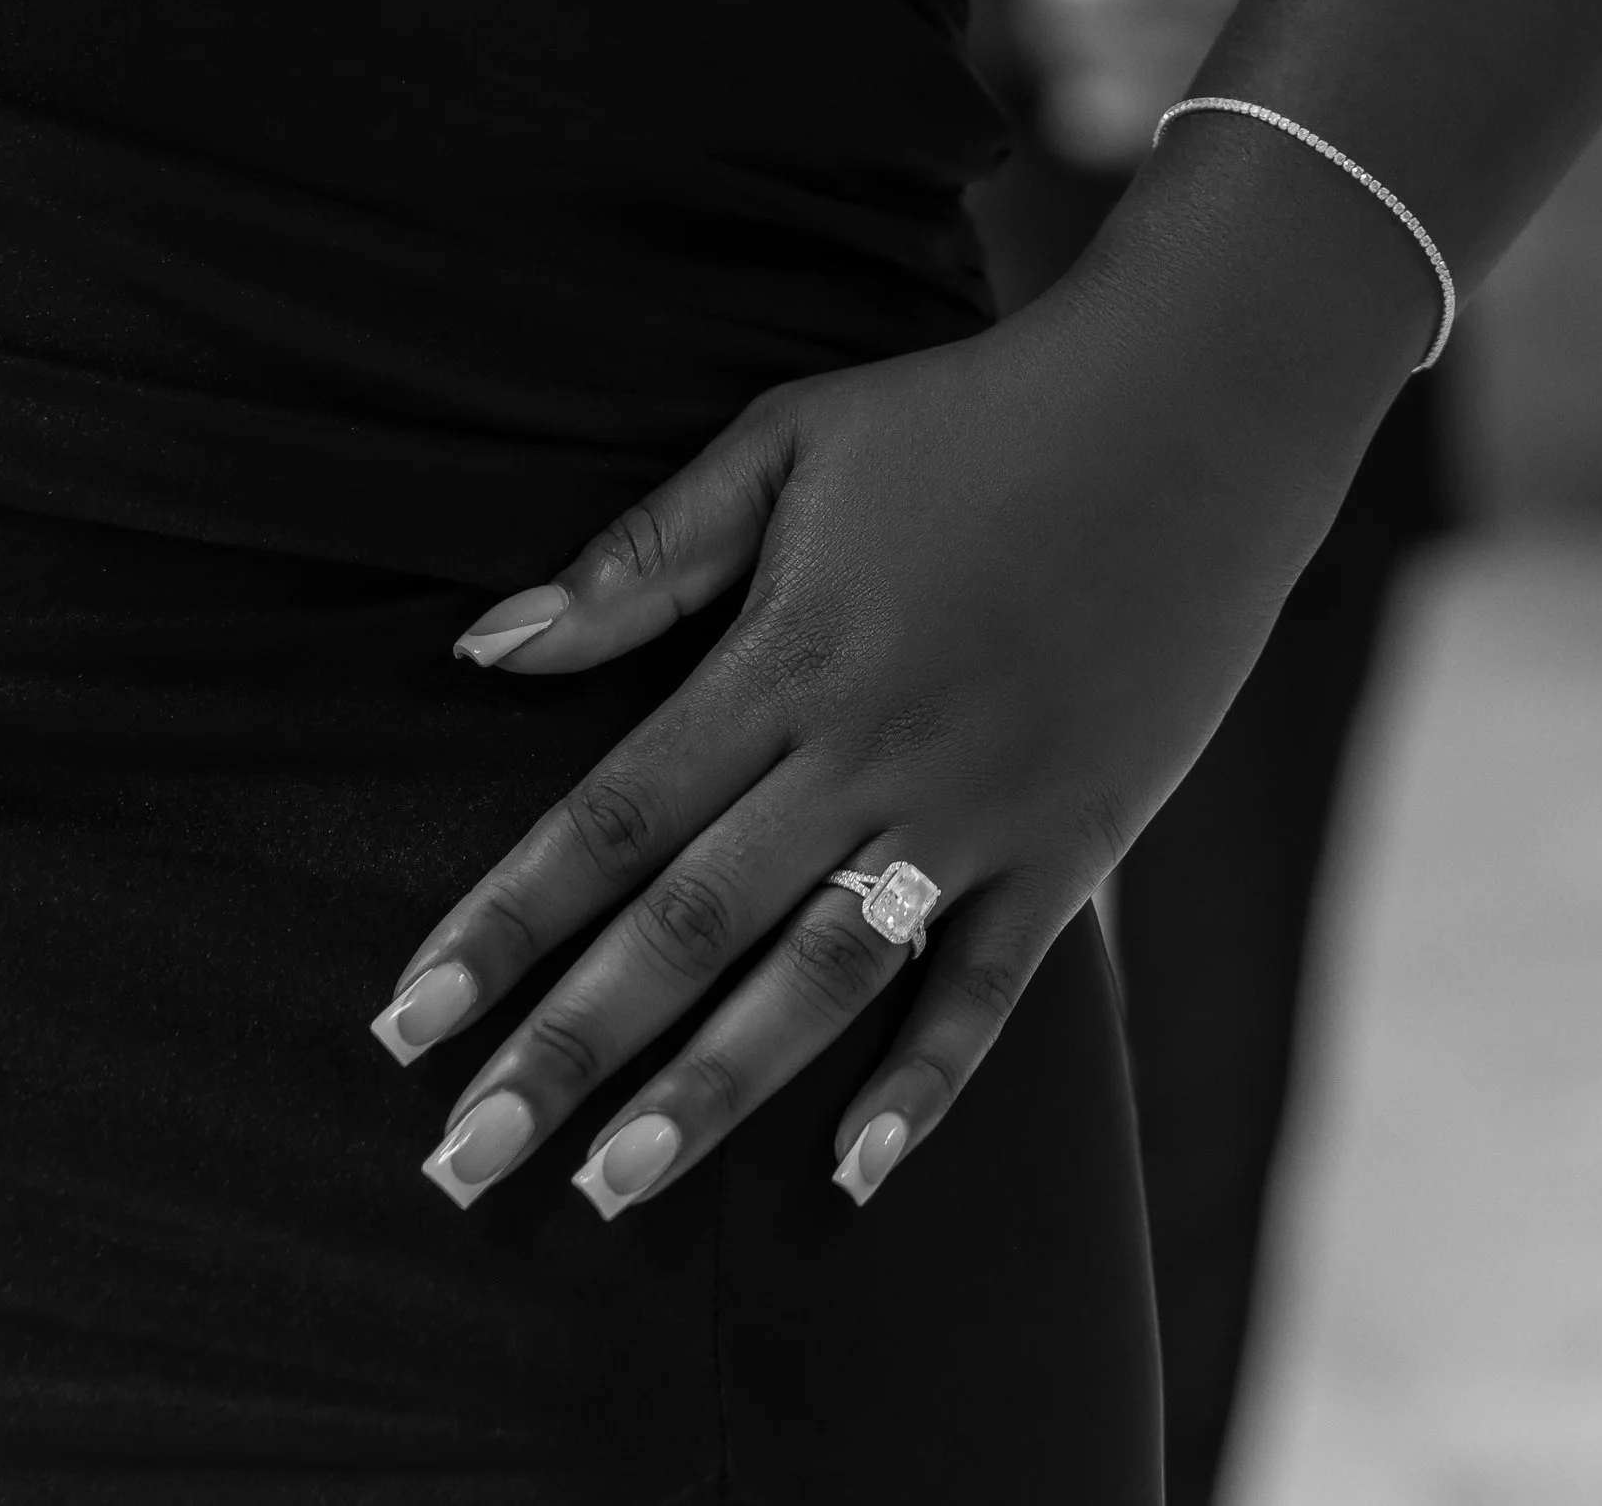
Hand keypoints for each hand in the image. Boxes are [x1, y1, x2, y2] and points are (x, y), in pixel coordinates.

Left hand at [366, 195, 1394, 1223]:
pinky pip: (990, 990)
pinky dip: (925, 1087)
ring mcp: (977, 810)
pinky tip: (852, 1176)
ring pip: (821, 979)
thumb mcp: (791, 440)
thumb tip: (486, 646)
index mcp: (787, 656)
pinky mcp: (1072, 842)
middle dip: (566, 1053)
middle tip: (456, 1168)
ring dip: (713, 1094)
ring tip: (610, 1193)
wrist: (1198, 407)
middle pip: (690, 926)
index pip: (612, 819)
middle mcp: (870, 751)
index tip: (403, 1023)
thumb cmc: (971, 413)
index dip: (502, 925)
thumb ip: (645, 557)